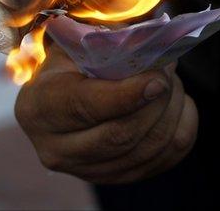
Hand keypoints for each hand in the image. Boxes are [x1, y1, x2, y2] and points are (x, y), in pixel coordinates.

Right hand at [15, 45, 197, 183]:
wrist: (61, 97)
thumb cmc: (70, 64)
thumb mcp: (77, 43)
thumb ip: (108, 43)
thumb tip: (151, 43)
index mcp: (40, 107)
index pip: (85, 107)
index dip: (126, 95)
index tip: (157, 78)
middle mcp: (57, 149)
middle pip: (121, 135)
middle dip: (157, 99)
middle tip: (168, 67)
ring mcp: (88, 171)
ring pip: (149, 148)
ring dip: (171, 108)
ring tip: (170, 80)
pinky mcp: (118, 177)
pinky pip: (166, 157)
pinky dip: (179, 126)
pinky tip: (172, 104)